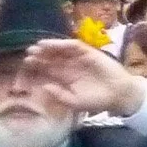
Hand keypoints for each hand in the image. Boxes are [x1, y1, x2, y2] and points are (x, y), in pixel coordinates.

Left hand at [21, 36, 143, 118]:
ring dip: (49, 48)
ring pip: (60, 50)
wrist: (119, 95)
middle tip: (29, 53)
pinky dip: (63, 44)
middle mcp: (70, 66)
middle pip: (51, 58)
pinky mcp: (89, 52)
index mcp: (64, 78)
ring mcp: (79, 58)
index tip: (27, 64)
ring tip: (38, 47)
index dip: (37, 66)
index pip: (48, 69)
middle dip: (40, 55)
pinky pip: (74, 46)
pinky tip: (53, 44)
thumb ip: (59, 95)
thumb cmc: (97, 100)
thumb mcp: (75, 102)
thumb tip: (44, 86)